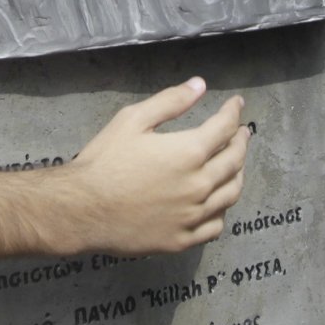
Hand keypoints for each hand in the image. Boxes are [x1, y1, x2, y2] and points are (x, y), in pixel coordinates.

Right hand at [62, 78, 249, 256]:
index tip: (237, 105)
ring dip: (238, 175)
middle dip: (241, 142)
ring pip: (231, 194)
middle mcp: (198, 185)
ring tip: (235, 165)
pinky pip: (215, 225)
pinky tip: (217, 202)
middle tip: (242, 133)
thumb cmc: (104, 162)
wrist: (82, 209)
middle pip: (235, 161)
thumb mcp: (132, 120)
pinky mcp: (182, 239)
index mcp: (189, 153)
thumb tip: (200, 85)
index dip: (233, 113)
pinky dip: (222, 210)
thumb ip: (170, 101)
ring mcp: (192, 216)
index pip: (224, 128)